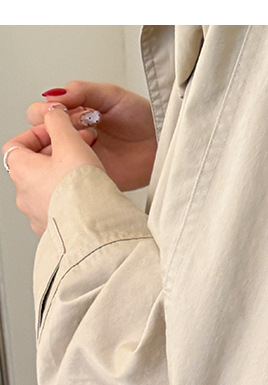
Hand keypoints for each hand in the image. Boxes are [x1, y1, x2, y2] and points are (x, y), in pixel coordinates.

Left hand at [4, 105, 105, 235]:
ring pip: (47, 189)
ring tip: (86, 176)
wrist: (96, 230)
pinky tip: (87, 198)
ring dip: (63, 179)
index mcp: (21, 172)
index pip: (16, 145)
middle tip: (77, 151)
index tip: (55, 132)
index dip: (36, 134)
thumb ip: (59, 122)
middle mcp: (24, 196)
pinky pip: (59, 210)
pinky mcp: (55, 233)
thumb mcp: (70, 142)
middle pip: (33, 167)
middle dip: (55, 156)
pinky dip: (70, 201)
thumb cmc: (80, 191)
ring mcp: (38, 216)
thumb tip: (53, 112)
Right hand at [26, 82, 156, 191]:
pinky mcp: (93, 178)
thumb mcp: (110, 94)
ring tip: (91, 140)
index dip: (46, 113)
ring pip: (53, 160)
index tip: (61, 111)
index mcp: (73, 115)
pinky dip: (76, 169)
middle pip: (41, 138)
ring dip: (64, 149)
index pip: (41, 114)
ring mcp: (82, 159)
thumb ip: (81, 91)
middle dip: (54, 131)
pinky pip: (74, 179)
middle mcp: (74, 138)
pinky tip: (92, 157)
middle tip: (79, 127)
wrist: (164, 141)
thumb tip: (53, 95)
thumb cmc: (143, 117)